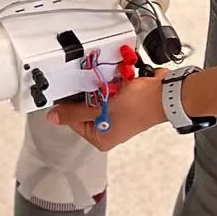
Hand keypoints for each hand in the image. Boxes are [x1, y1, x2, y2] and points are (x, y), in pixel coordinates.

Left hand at [48, 76, 166, 151]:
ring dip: (101, 85)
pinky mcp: (124, 101)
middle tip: (95, 85)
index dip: (70, 104)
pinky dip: (111, 82)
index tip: (70, 90)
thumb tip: (53, 118)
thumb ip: (74, 112)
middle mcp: (108, 128)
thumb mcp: (100, 109)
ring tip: (109, 82)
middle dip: (89, 92)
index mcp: (100, 138)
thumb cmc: (138, 106)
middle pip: (85, 107)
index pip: (73, 120)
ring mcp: (117, 114)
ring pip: (98, 95)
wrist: (163, 94)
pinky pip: (110, 89)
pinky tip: (116, 78)